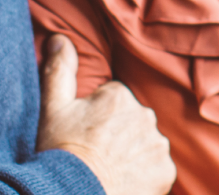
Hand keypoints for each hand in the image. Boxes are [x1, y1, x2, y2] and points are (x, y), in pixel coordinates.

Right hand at [37, 34, 174, 194]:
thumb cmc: (61, 154)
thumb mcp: (52, 110)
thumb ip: (59, 70)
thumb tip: (60, 38)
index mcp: (119, 96)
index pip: (113, 99)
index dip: (96, 118)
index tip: (85, 134)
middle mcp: (145, 115)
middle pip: (132, 120)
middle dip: (118, 133)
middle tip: (96, 153)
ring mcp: (157, 144)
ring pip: (145, 143)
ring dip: (133, 153)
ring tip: (110, 169)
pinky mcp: (166, 171)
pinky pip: (157, 167)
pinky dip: (145, 174)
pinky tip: (124, 181)